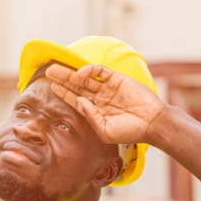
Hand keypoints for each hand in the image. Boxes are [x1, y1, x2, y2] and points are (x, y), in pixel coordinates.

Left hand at [45, 63, 166, 145]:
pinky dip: (89, 70)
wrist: (152, 123)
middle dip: (63, 80)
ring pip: (86, 78)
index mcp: (97, 112)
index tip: (52, 88)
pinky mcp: (118, 79)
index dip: (64, 94)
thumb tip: (79, 100)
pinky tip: (79, 72)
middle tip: (48, 72)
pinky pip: (100, 71)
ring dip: (70, 73)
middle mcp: (101, 99)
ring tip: (55, 69)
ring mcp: (109, 88)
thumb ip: (90, 116)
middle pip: (77, 87)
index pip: (76, 100)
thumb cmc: (130, 131)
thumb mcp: (105, 130)